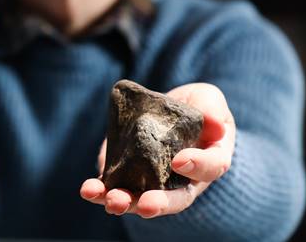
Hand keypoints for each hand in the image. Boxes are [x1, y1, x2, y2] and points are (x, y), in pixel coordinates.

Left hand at [80, 82, 235, 217]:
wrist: (168, 109)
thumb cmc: (196, 106)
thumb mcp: (208, 100)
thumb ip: (212, 109)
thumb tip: (216, 125)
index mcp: (209, 161)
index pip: (209, 168)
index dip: (197, 166)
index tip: (180, 160)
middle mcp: (182, 180)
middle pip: (174, 199)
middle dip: (158, 203)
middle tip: (145, 205)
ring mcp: (152, 181)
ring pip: (140, 199)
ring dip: (125, 202)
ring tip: (111, 201)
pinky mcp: (126, 174)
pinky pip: (114, 187)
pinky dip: (100, 191)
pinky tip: (89, 189)